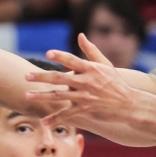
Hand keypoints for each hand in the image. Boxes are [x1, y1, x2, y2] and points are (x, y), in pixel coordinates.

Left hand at [22, 34, 139, 125]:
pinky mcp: (86, 109)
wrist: (128, 104)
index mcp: (91, 68)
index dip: (60, 56)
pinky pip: (67, 114)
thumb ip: (90, 50)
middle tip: (27, 76)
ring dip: (42, 96)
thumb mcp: (105, 64)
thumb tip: (80, 35)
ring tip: (28, 96)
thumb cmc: (116, 82)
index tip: (48, 54)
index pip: (73, 60)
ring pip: (59, 96)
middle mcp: (86, 81)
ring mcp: (85, 96)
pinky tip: (44, 121)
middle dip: (42, 77)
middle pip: (60, 78)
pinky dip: (56, 118)